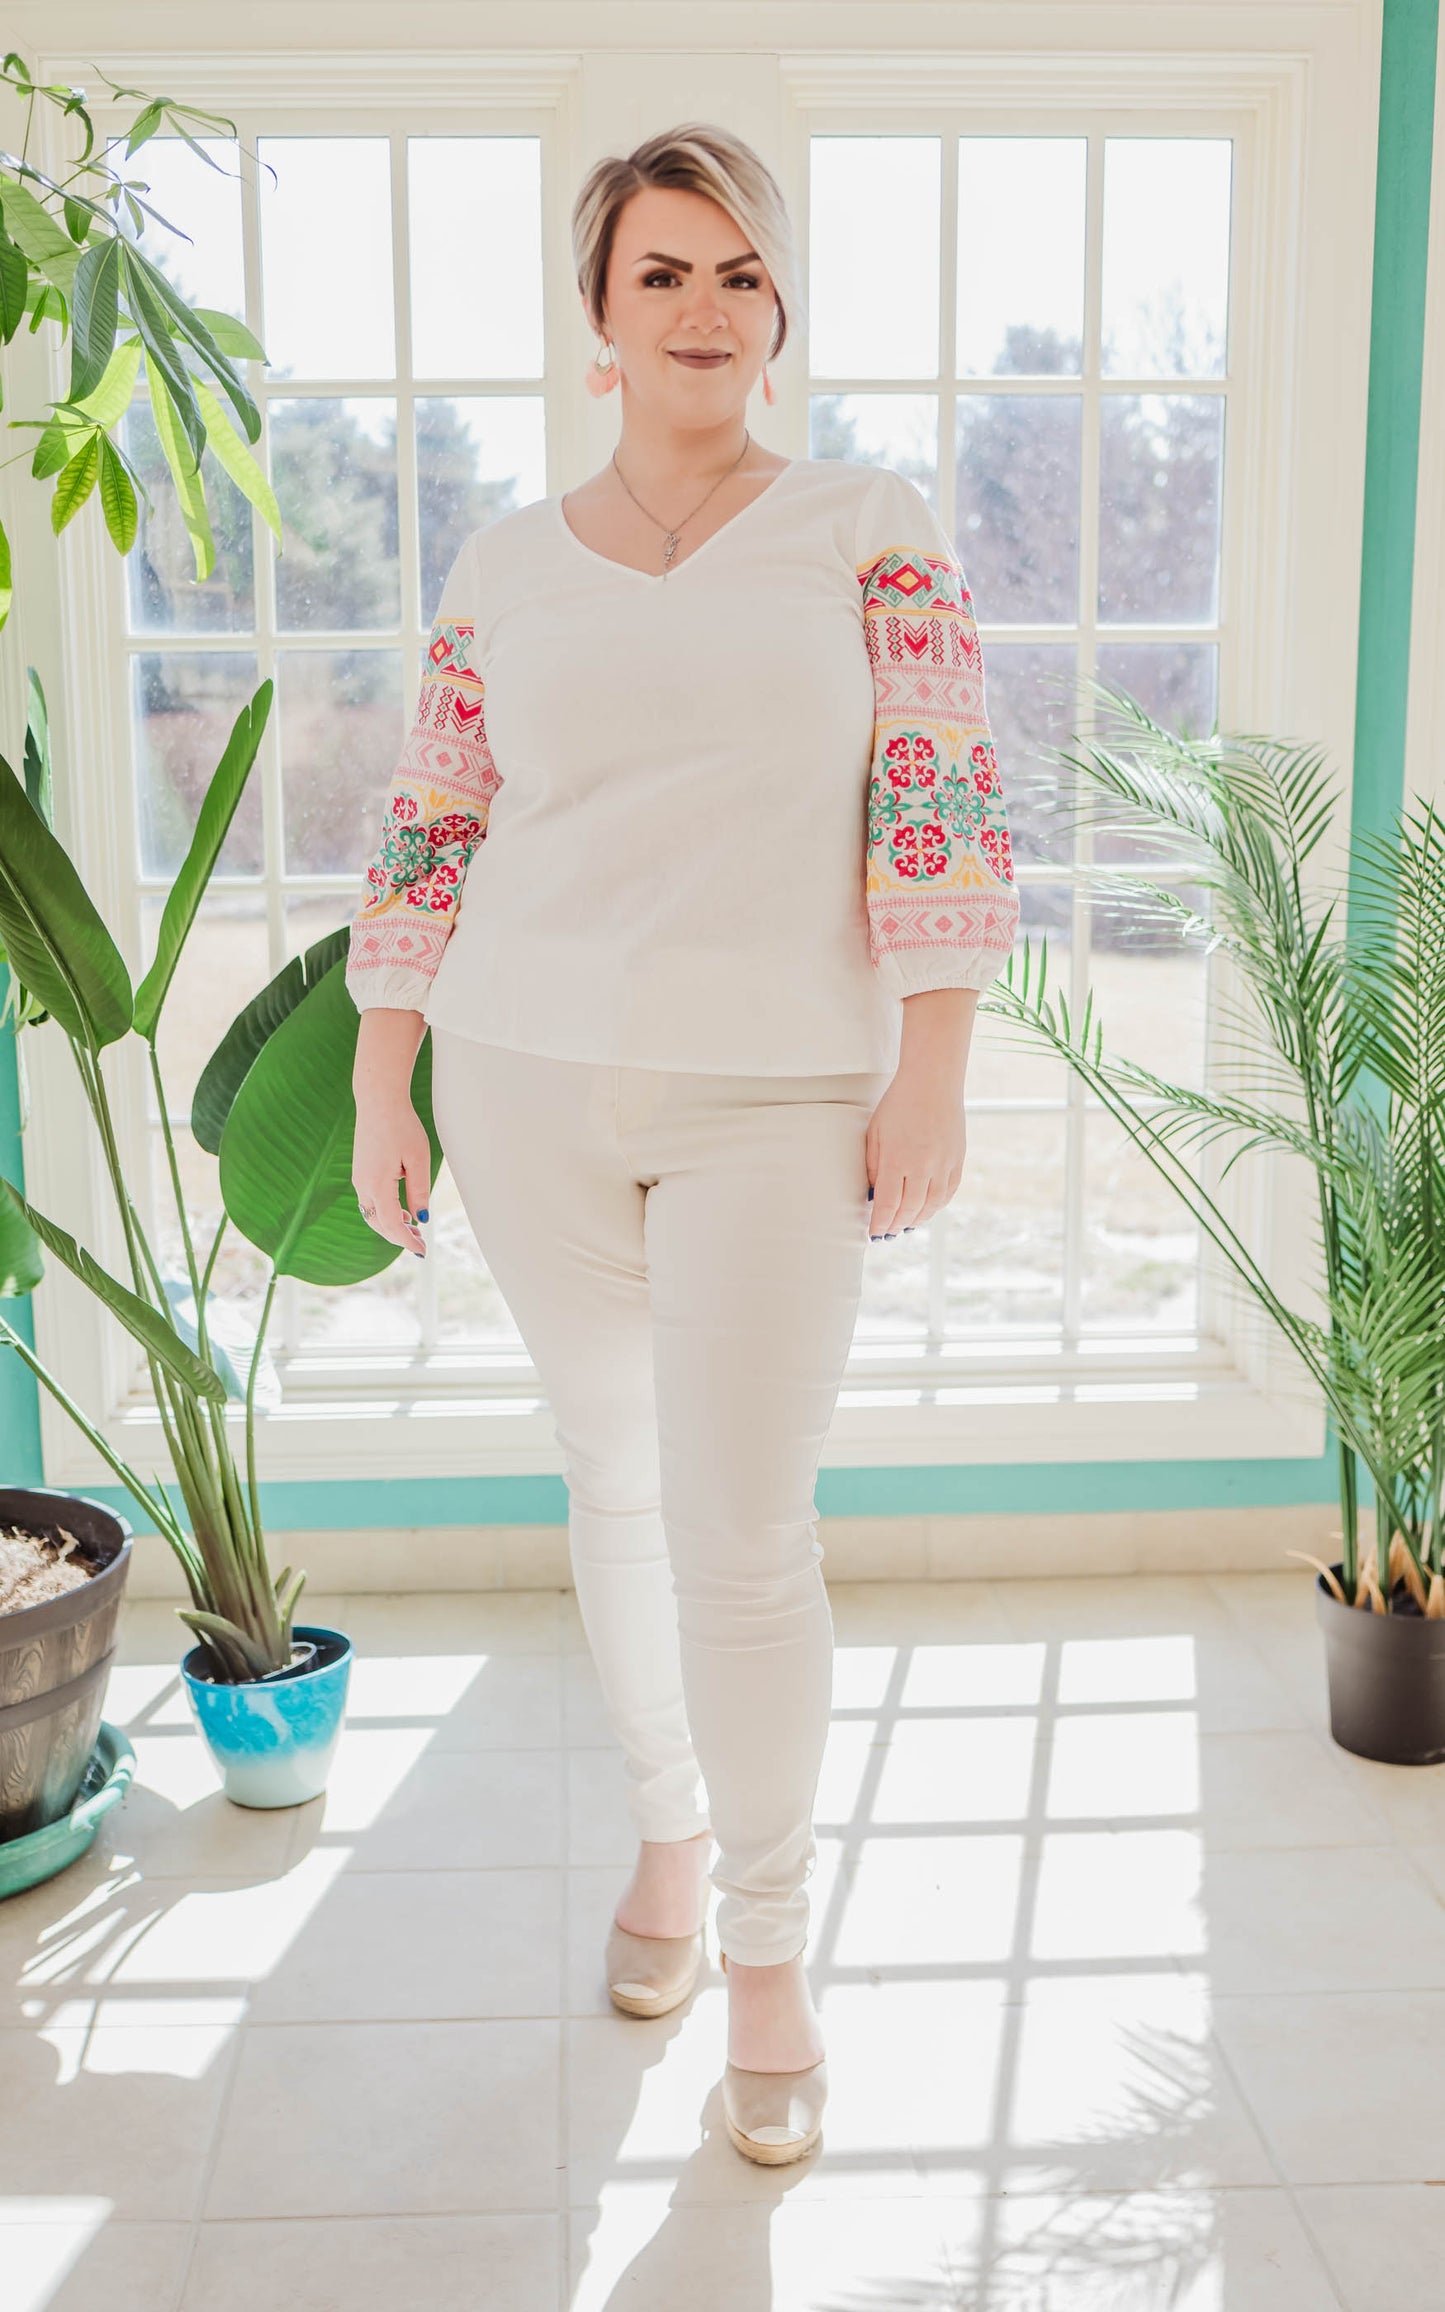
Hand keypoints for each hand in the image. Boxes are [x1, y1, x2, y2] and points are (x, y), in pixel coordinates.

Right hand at [352, 1097, 430, 1255]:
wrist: (378, 1101)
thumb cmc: (401, 1126)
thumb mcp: (418, 1158)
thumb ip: (419, 1191)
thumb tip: (422, 1218)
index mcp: (377, 1183)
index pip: (391, 1223)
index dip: (407, 1241)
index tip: (422, 1252)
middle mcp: (363, 1184)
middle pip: (379, 1224)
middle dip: (399, 1237)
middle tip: (421, 1245)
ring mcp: (359, 1179)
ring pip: (372, 1215)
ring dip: (391, 1226)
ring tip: (414, 1231)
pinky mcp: (361, 1173)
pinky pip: (371, 1202)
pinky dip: (385, 1213)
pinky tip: (402, 1212)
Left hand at [865, 1068, 966, 1237]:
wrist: (933, 1082)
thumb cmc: (899, 1103)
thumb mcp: (875, 1133)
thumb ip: (874, 1166)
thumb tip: (875, 1194)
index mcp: (898, 1159)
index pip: (888, 1204)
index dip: (880, 1223)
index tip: (873, 1234)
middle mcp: (923, 1165)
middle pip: (910, 1209)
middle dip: (896, 1225)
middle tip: (887, 1232)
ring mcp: (944, 1163)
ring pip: (932, 1205)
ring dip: (917, 1219)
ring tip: (906, 1225)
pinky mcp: (957, 1159)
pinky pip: (949, 1192)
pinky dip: (937, 1205)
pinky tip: (927, 1209)